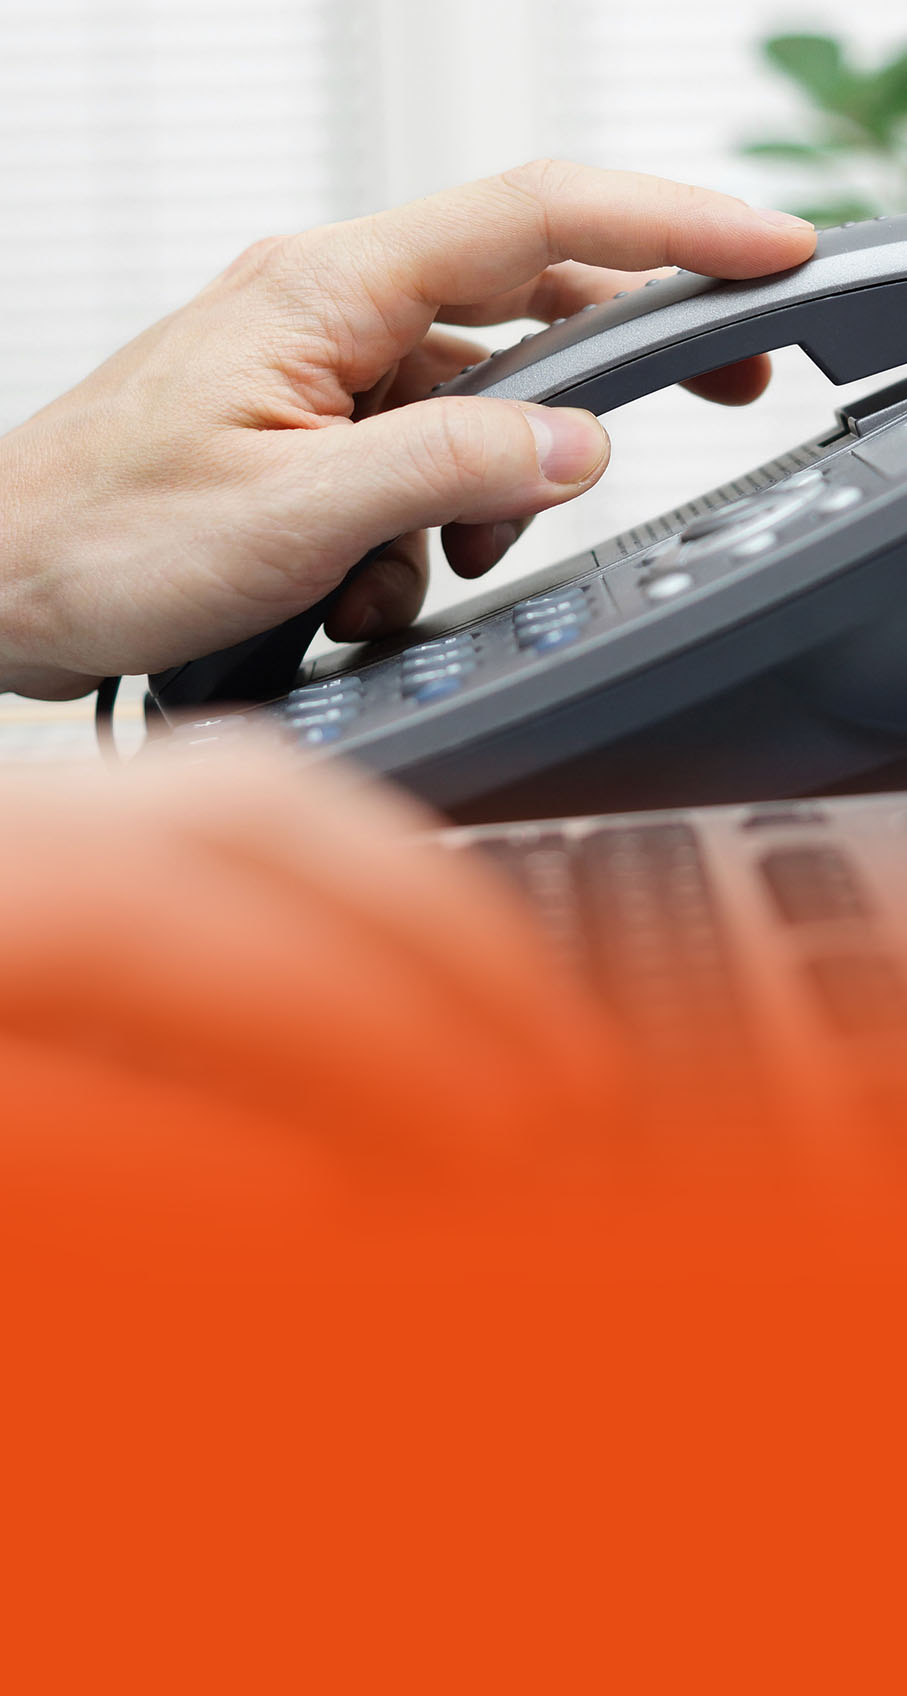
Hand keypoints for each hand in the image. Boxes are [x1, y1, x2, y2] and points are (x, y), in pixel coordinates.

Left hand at [0, 160, 813, 698]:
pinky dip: (415, 532)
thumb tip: (573, 447)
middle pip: (524, 307)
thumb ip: (447, 468)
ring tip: (411, 566)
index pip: (537, 221)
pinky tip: (354, 586)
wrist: (0, 587)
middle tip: (712, 401)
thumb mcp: (292, 514)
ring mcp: (316, 373)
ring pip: (471, 410)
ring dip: (480, 496)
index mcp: (328, 290)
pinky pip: (412, 463)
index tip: (765, 250)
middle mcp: (329, 311)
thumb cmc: (99, 539)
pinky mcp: (303, 434)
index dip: (670, 228)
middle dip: (612, 371)